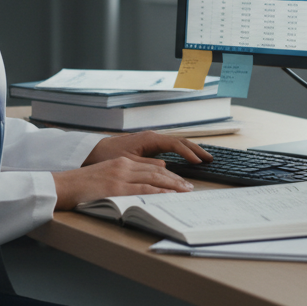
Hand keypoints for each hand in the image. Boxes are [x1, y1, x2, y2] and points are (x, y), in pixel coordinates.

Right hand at [51, 157, 193, 211]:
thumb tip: (141, 185)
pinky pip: (143, 189)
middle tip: (189, 188)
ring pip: (154, 178)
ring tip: (185, 192)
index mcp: (121, 163)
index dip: (169, 175)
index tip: (181, 182)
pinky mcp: (116, 188)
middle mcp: (123, 166)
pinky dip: (159, 191)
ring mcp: (120, 176)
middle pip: (157, 171)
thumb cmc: (81, 185)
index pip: (152, 168)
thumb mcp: (105, 177)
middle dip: (176, 180)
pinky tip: (169, 195)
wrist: (62, 185)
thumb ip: (123, 177)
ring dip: (173, 185)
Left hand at [82, 130, 211, 167]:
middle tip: (210, 158)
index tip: (199, 162)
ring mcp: (152, 140)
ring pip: (177, 143)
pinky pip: (171, 146)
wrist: (96, 150)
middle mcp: (152, 137)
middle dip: (196, 149)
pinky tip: (188, 158)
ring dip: (191, 150)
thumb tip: (165, 168)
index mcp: (149, 139)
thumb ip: (147, 165)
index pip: (175, 144)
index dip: (188, 153)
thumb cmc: (110, 155)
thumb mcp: (128, 162)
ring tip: (204, 158)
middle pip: (180, 141)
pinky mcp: (150, 145)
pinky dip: (182, 151)